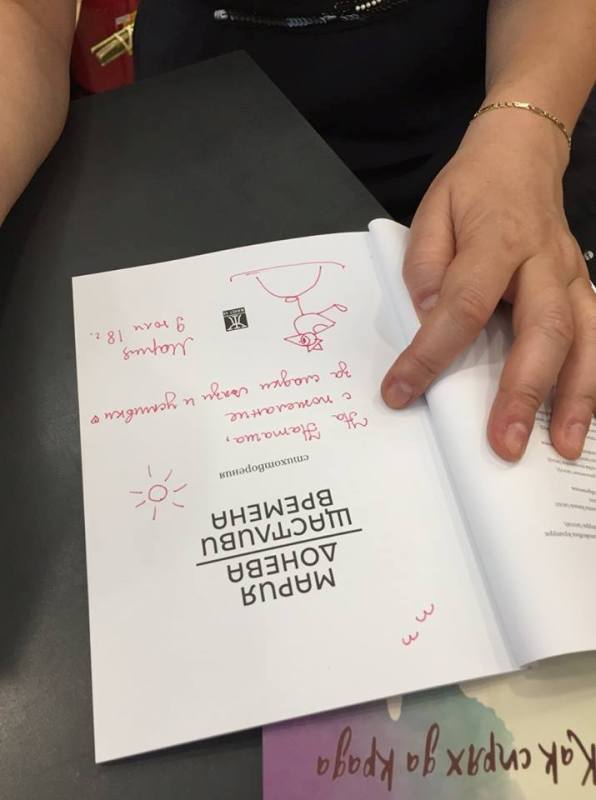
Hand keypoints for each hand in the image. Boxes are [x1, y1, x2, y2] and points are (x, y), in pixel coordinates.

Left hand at [381, 108, 595, 460]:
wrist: (522, 156)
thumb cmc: (471, 190)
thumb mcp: (430, 214)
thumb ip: (425, 267)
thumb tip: (427, 320)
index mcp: (496, 239)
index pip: (464, 304)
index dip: (431, 352)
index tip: (400, 392)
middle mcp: (544, 261)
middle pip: (542, 330)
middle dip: (523, 392)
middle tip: (503, 445)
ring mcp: (572, 276)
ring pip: (586, 340)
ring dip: (577, 398)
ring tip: (563, 449)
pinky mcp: (584, 289)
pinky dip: (595, 382)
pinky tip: (585, 421)